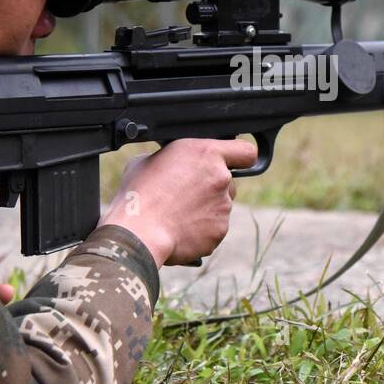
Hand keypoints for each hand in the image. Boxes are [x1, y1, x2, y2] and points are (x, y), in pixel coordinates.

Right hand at [98, 138, 256, 266]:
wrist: (138, 232)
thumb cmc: (138, 194)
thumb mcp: (148, 160)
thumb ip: (172, 159)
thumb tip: (173, 165)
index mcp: (206, 154)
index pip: (245, 151)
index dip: (240, 157)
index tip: (236, 162)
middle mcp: (221, 178)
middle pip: (228, 182)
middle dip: (212, 188)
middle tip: (186, 195)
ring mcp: (223, 207)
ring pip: (220, 207)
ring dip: (205, 210)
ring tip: (177, 215)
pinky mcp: (219, 231)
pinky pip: (213, 229)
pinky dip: (201, 230)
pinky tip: (179, 230)